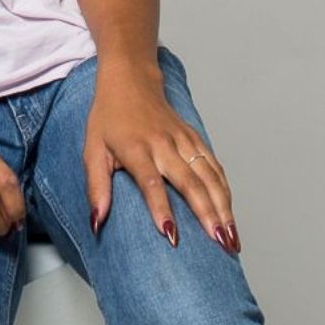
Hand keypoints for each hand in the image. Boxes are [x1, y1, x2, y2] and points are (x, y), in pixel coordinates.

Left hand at [84, 63, 238, 253]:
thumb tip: (96, 222)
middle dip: (207, 216)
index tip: (172, 236)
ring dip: (224, 209)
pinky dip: (225, 191)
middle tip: (220, 245)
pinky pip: (214, 166)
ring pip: (209, 177)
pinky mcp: (194, 138)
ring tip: (232, 239)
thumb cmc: (109, 118)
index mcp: (136, 148)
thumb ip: (96, 188)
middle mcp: (163, 144)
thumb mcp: (92, 150)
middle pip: (190, 183)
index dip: (162, 210)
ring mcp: (183, 140)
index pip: (151, 183)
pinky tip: (231, 214)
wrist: (130, 79)